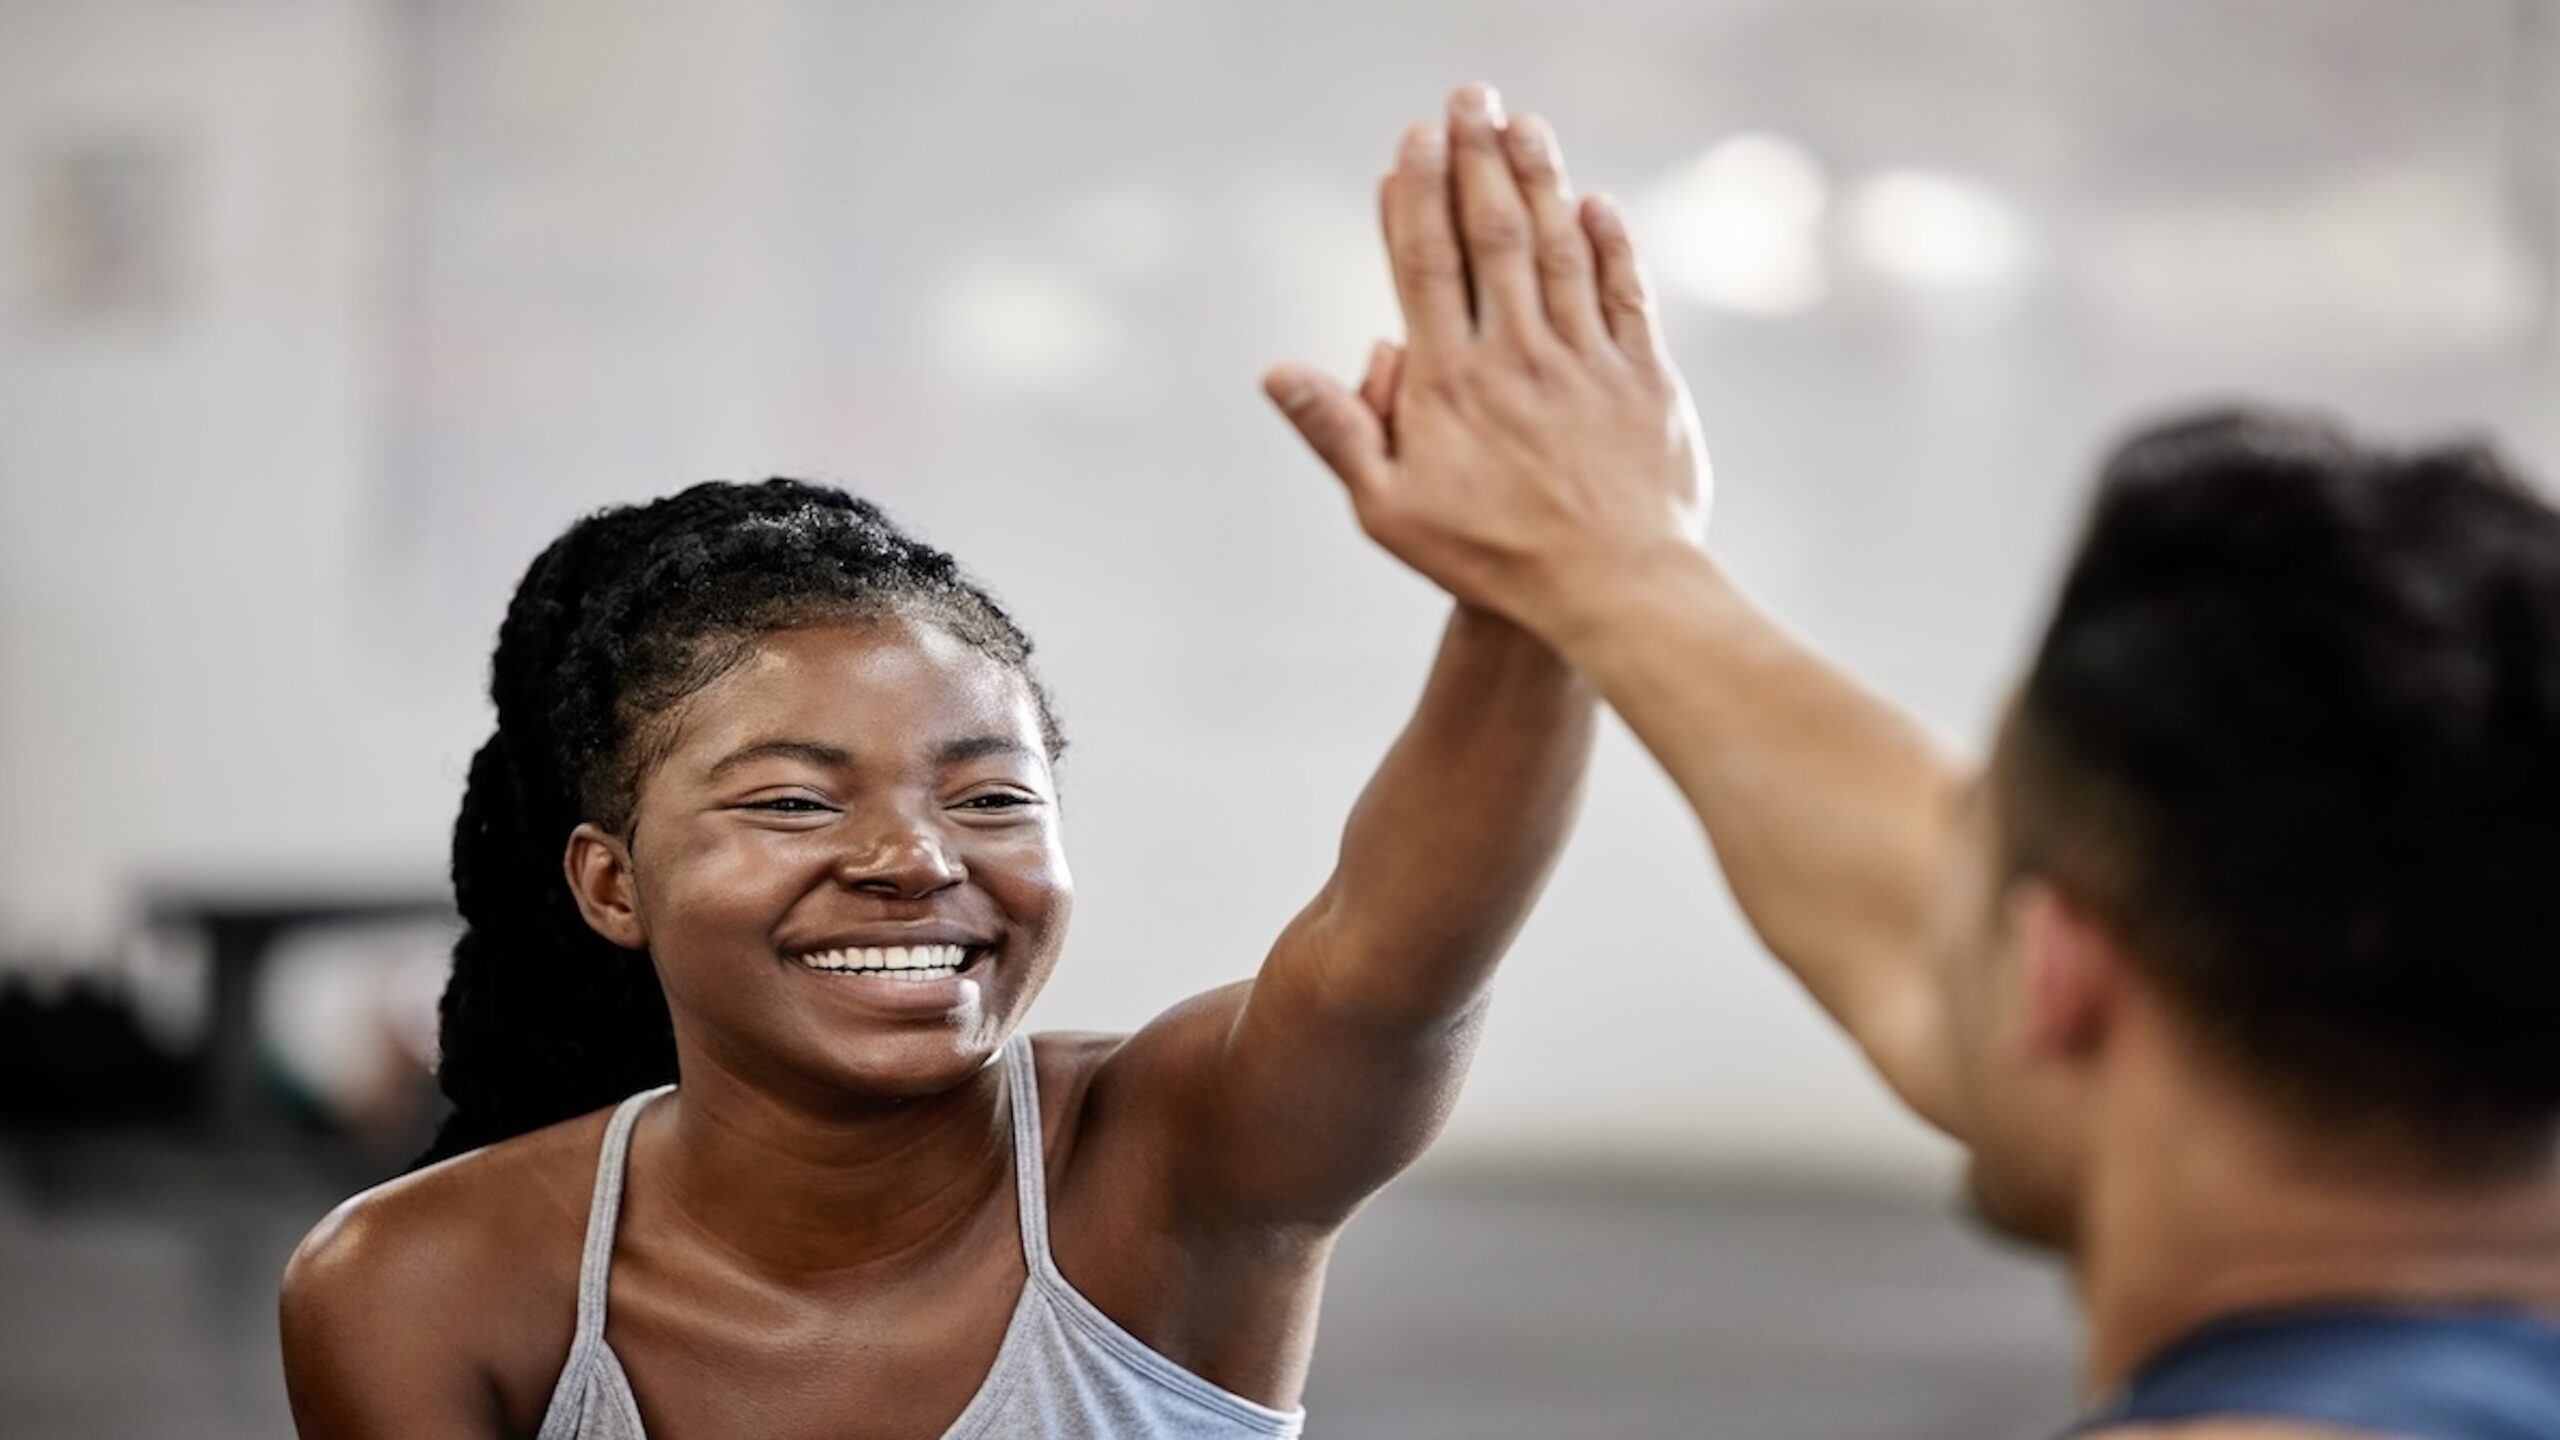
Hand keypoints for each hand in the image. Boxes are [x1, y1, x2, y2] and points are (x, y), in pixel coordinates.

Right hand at [1265, 84, 1711, 636]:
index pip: (1427, 264)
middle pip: (1494, 235)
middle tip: (1467, 97)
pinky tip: (1596, 204)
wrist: (1615, 588)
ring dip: (1540, 179)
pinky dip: (1611, 244)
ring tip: (1523, 123)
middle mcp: (1519, 355)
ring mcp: (1586, 360)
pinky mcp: (1644, 378)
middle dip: (1476, 158)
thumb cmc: (1490, 559)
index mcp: (1451, 381)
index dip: (1417, 195)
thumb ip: (1336, 431)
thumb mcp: (1389, 510)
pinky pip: (1625, 295)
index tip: (1412, 140)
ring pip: (1561, 250)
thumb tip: (1275, 372)